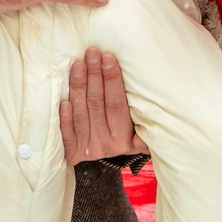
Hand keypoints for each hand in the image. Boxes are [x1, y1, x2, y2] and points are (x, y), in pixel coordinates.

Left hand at [60, 48, 143, 163]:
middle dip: (94, 76)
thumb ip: (145, 126)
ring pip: (81, 114)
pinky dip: (64, 117)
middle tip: (92, 53)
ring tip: (78, 64)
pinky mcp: (70, 153)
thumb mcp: (140, 136)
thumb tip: (158, 114)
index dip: (112, 81)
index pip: (117, 104)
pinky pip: (66, 134)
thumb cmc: (124, 138)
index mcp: (124, 139)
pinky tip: (63, 100)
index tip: (108, 58)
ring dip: (78, 87)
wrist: (103, 168)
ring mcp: (87, 148)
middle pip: (98, 104)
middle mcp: (106, 144)